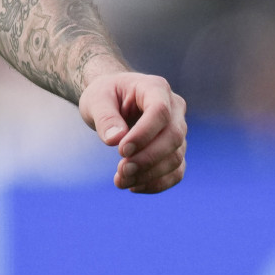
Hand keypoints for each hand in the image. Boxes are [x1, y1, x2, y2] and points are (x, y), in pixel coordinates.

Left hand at [79, 68, 185, 193]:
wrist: (113, 101)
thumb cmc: (105, 96)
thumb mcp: (96, 100)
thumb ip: (105, 117)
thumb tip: (115, 139)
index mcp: (156, 88)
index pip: (160, 111)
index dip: (144, 134)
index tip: (121, 150)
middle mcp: (174, 108)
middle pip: (173, 137)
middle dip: (148, 158)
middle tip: (121, 171)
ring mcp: (178, 129)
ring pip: (176, 157)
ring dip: (149, 175)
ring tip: (121, 181)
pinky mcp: (175, 150)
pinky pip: (176, 172)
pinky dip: (158, 184)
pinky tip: (134, 187)